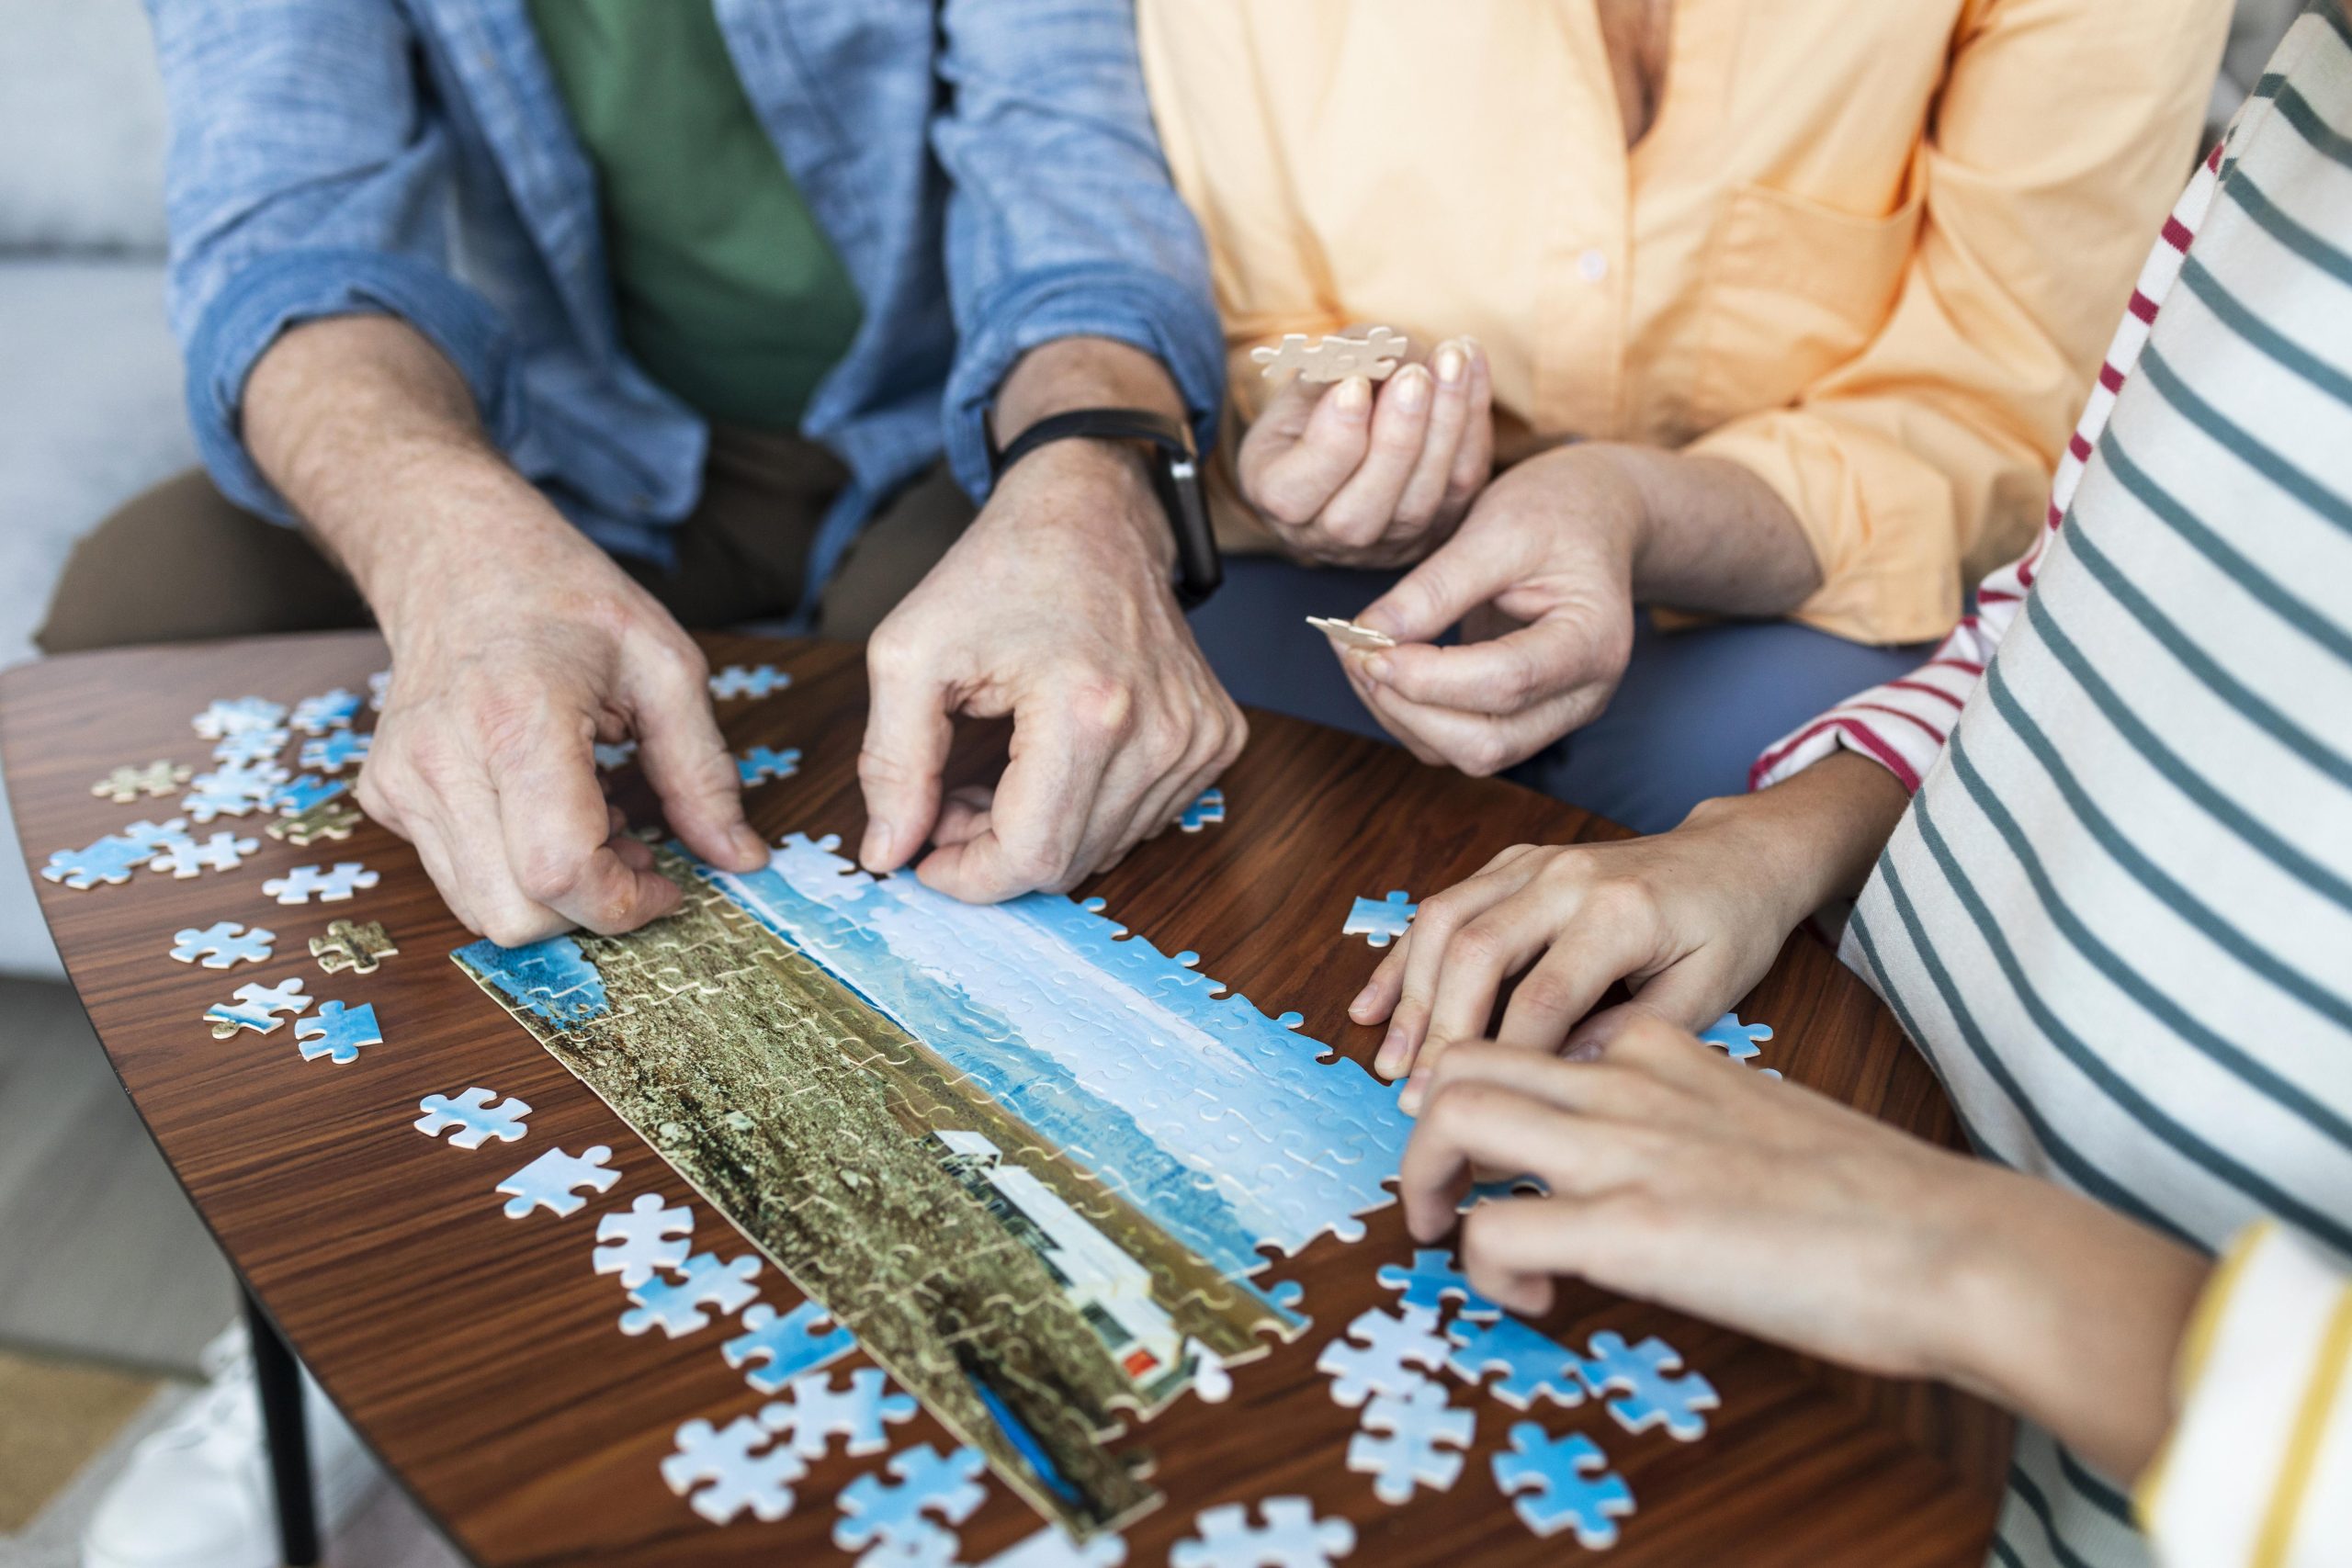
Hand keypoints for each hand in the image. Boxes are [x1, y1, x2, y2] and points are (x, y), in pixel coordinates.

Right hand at [359, 493, 766, 945]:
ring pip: (481, 911)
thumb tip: (742, 860)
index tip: (669, 882)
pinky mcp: (386, 796)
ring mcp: (402, 782)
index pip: (558, 872)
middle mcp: (441, 760)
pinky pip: (457, 877)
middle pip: (515, 916)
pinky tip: (547, 807)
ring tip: (595, 821)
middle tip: (634, 849)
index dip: (625, 904)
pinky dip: (513, 870)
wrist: (458, 555)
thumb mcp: (665, 667)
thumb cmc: (564, 597)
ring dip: (553, 895)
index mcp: (517, 720)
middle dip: (590, 909)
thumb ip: (704, 773)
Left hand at [856, 438, 1246, 900]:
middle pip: (1070, 862)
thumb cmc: (1000, 571)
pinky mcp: (1216, 737)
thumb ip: (891, 763)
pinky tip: (1053, 760)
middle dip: (995, 850)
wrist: (1090, 513)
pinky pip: (1142, 819)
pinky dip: (1087, 809)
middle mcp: (1160, 733)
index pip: (1033, 856)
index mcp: (1088, 711)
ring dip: (1040, 831)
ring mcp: (1198, 738)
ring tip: (999, 770)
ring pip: (1105, 848)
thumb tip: (888, 854)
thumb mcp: (909, 653)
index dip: (969, 876)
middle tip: (950, 798)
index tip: (925, 852)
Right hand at [1239, 337, 1491, 568]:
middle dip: (1394, 440)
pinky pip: (1463, 481)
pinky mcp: (1440, 526)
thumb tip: (1368, 357)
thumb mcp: (1305, 382)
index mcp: (1278, 499)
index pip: (1294, 493)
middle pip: (1361, 514)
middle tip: (1413, 376)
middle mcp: (1329, 536)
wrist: (1357, 430)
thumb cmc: (1318, 403)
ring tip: (1451, 358)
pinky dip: (1473, 419)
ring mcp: (1389, 542)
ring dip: (1444, 426)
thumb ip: (1328, 369)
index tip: (1354, 383)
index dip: (1331, 440)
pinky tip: (1471, 362)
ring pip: (1421, 503)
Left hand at [1337, 443, 1642, 774]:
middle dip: (1410, 709)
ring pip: (1468, 754)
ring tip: (1359, 658)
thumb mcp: (1498, 528)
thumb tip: (1369, 635)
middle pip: (1489, 743)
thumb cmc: (1557, 512)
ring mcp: (1554, 714)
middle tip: (1356, 656)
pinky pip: (1458, 742)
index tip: (1370, 648)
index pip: (1508, 682)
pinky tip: (1382, 669)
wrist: (1595, 518)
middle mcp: (1582, 695)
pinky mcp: (1521, 717)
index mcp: (1593, 642)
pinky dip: (1410, 715)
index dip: (1430, 676)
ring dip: (1402, 717)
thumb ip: (1436, 586)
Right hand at [1351, 755, 1911, 1103]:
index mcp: (1620, 911)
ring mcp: (1533, 863)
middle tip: (1416, 1100)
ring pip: (1445, 921)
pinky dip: (1403, 958)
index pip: (1544, 995)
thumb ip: (1633, 1033)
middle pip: (1477, 952)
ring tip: (1389, 1062)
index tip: (1488, 1121)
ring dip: (1411, 996)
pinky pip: (1442, 905)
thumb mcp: (1710, 991)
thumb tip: (1554, 1077)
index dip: (1507, 1062)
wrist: (1737, 854)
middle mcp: (1566, 876)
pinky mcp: (1513, 863)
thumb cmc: (1729, 928)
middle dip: (1441, 1032)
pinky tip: (1372, 1007)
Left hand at [1402, 1021, 2208, 1478]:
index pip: (1532, 1032)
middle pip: (1463, 1060)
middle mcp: (1628, 1085)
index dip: (1493, 1087)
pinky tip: (1536, 1300)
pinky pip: (1496, 1234)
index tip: (1501, 1153)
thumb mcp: (1762, 1121)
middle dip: (1423, 1127)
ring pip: (1452, 1117)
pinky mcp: (1631, 1228)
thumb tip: (1652, 1169)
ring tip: (1449, 1236)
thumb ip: (1693, 1120)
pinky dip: (1489, 1272)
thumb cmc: (1877, 1201)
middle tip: (1441, 1194)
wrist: (1952, 1242)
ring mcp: (1624, 1149)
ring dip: (1424, 1182)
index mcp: (1665, 1054)